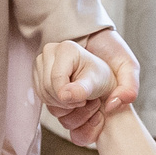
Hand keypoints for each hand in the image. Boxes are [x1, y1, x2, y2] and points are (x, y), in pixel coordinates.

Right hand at [50, 27, 139, 146]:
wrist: (106, 68)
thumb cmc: (111, 70)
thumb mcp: (117, 76)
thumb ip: (97, 87)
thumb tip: (67, 95)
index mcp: (66, 49)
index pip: (57, 85)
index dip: (72, 100)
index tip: (87, 99)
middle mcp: (50, 52)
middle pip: (48, 92)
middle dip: (68, 103)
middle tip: (86, 101)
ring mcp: (42, 63)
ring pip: (44, 97)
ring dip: (63, 106)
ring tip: (81, 99)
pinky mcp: (38, 74)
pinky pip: (42, 98)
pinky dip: (57, 104)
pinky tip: (72, 99)